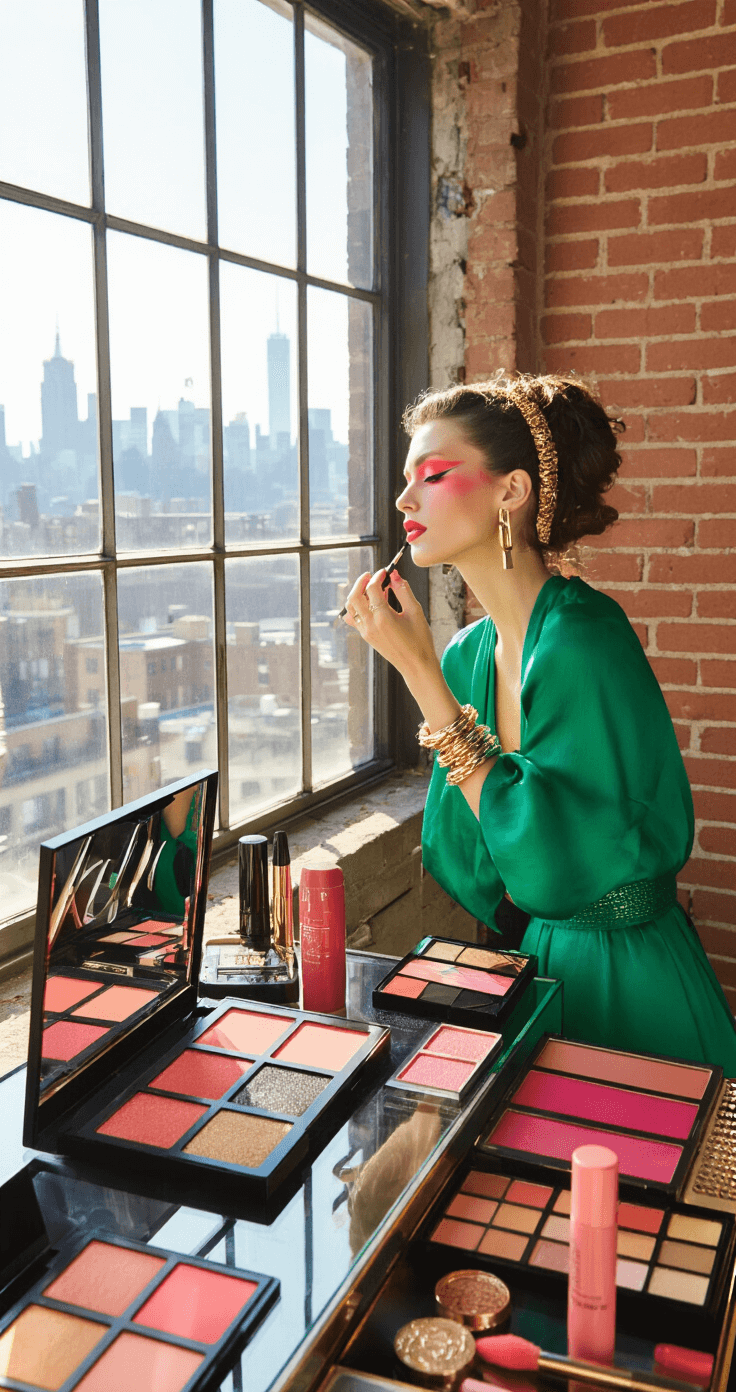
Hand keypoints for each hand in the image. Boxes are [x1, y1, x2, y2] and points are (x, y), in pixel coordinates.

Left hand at [342, 568, 440, 688]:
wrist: (416, 665)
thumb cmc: (419, 640)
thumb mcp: (415, 611)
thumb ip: (403, 591)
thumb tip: (395, 575)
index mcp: (383, 617)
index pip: (372, 588)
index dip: (378, 576)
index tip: (385, 571)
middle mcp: (370, 624)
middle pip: (355, 596)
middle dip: (361, 582)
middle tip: (371, 575)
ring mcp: (366, 631)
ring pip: (351, 607)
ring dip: (357, 594)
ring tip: (370, 588)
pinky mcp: (366, 636)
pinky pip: (353, 619)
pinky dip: (356, 607)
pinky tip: (367, 603)